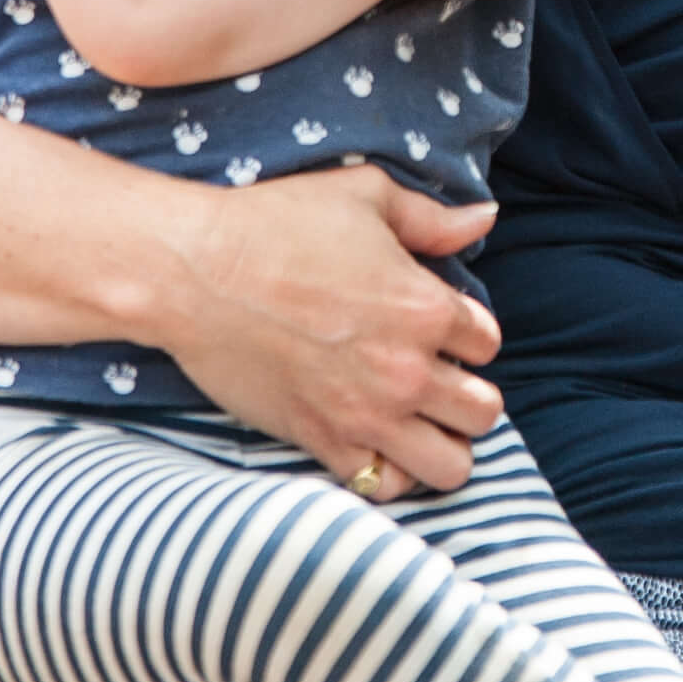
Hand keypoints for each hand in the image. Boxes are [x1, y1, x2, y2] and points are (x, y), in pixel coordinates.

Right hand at [172, 164, 507, 496]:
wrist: (194, 273)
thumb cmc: (274, 224)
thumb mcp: (364, 196)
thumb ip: (432, 218)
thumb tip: (484, 219)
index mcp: (426, 307)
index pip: (488, 342)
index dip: (466, 333)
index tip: (435, 327)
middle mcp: (407, 369)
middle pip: (483, 412)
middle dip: (467, 395)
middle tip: (435, 380)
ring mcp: (367, 414)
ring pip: (451, 466)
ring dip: (443, 444)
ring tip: (416, 421)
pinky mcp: (322, 442)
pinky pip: (386, 486)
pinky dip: (390, 471)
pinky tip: (375, 442)